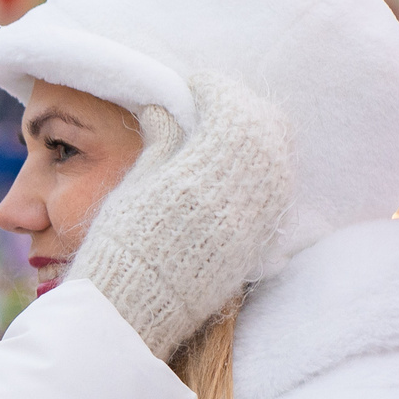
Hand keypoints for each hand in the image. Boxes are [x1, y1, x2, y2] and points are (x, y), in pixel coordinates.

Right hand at [68, 73, 292, 359]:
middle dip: (243, 106)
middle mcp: (236, 197)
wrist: (131, 314)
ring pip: (278, 158)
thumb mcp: (132, 187)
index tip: (196, 84)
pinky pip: (278, 191)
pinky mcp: (257, 246)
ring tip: (230, 130)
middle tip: (218, 101)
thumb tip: (168, 108)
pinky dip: (265, 167)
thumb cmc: (119, 248)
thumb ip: (159, 143)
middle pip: (263, 129)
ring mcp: (253, 224)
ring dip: (258, 135)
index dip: (216, 88)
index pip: (229, 110)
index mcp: (198, 176)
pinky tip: (242, 166)